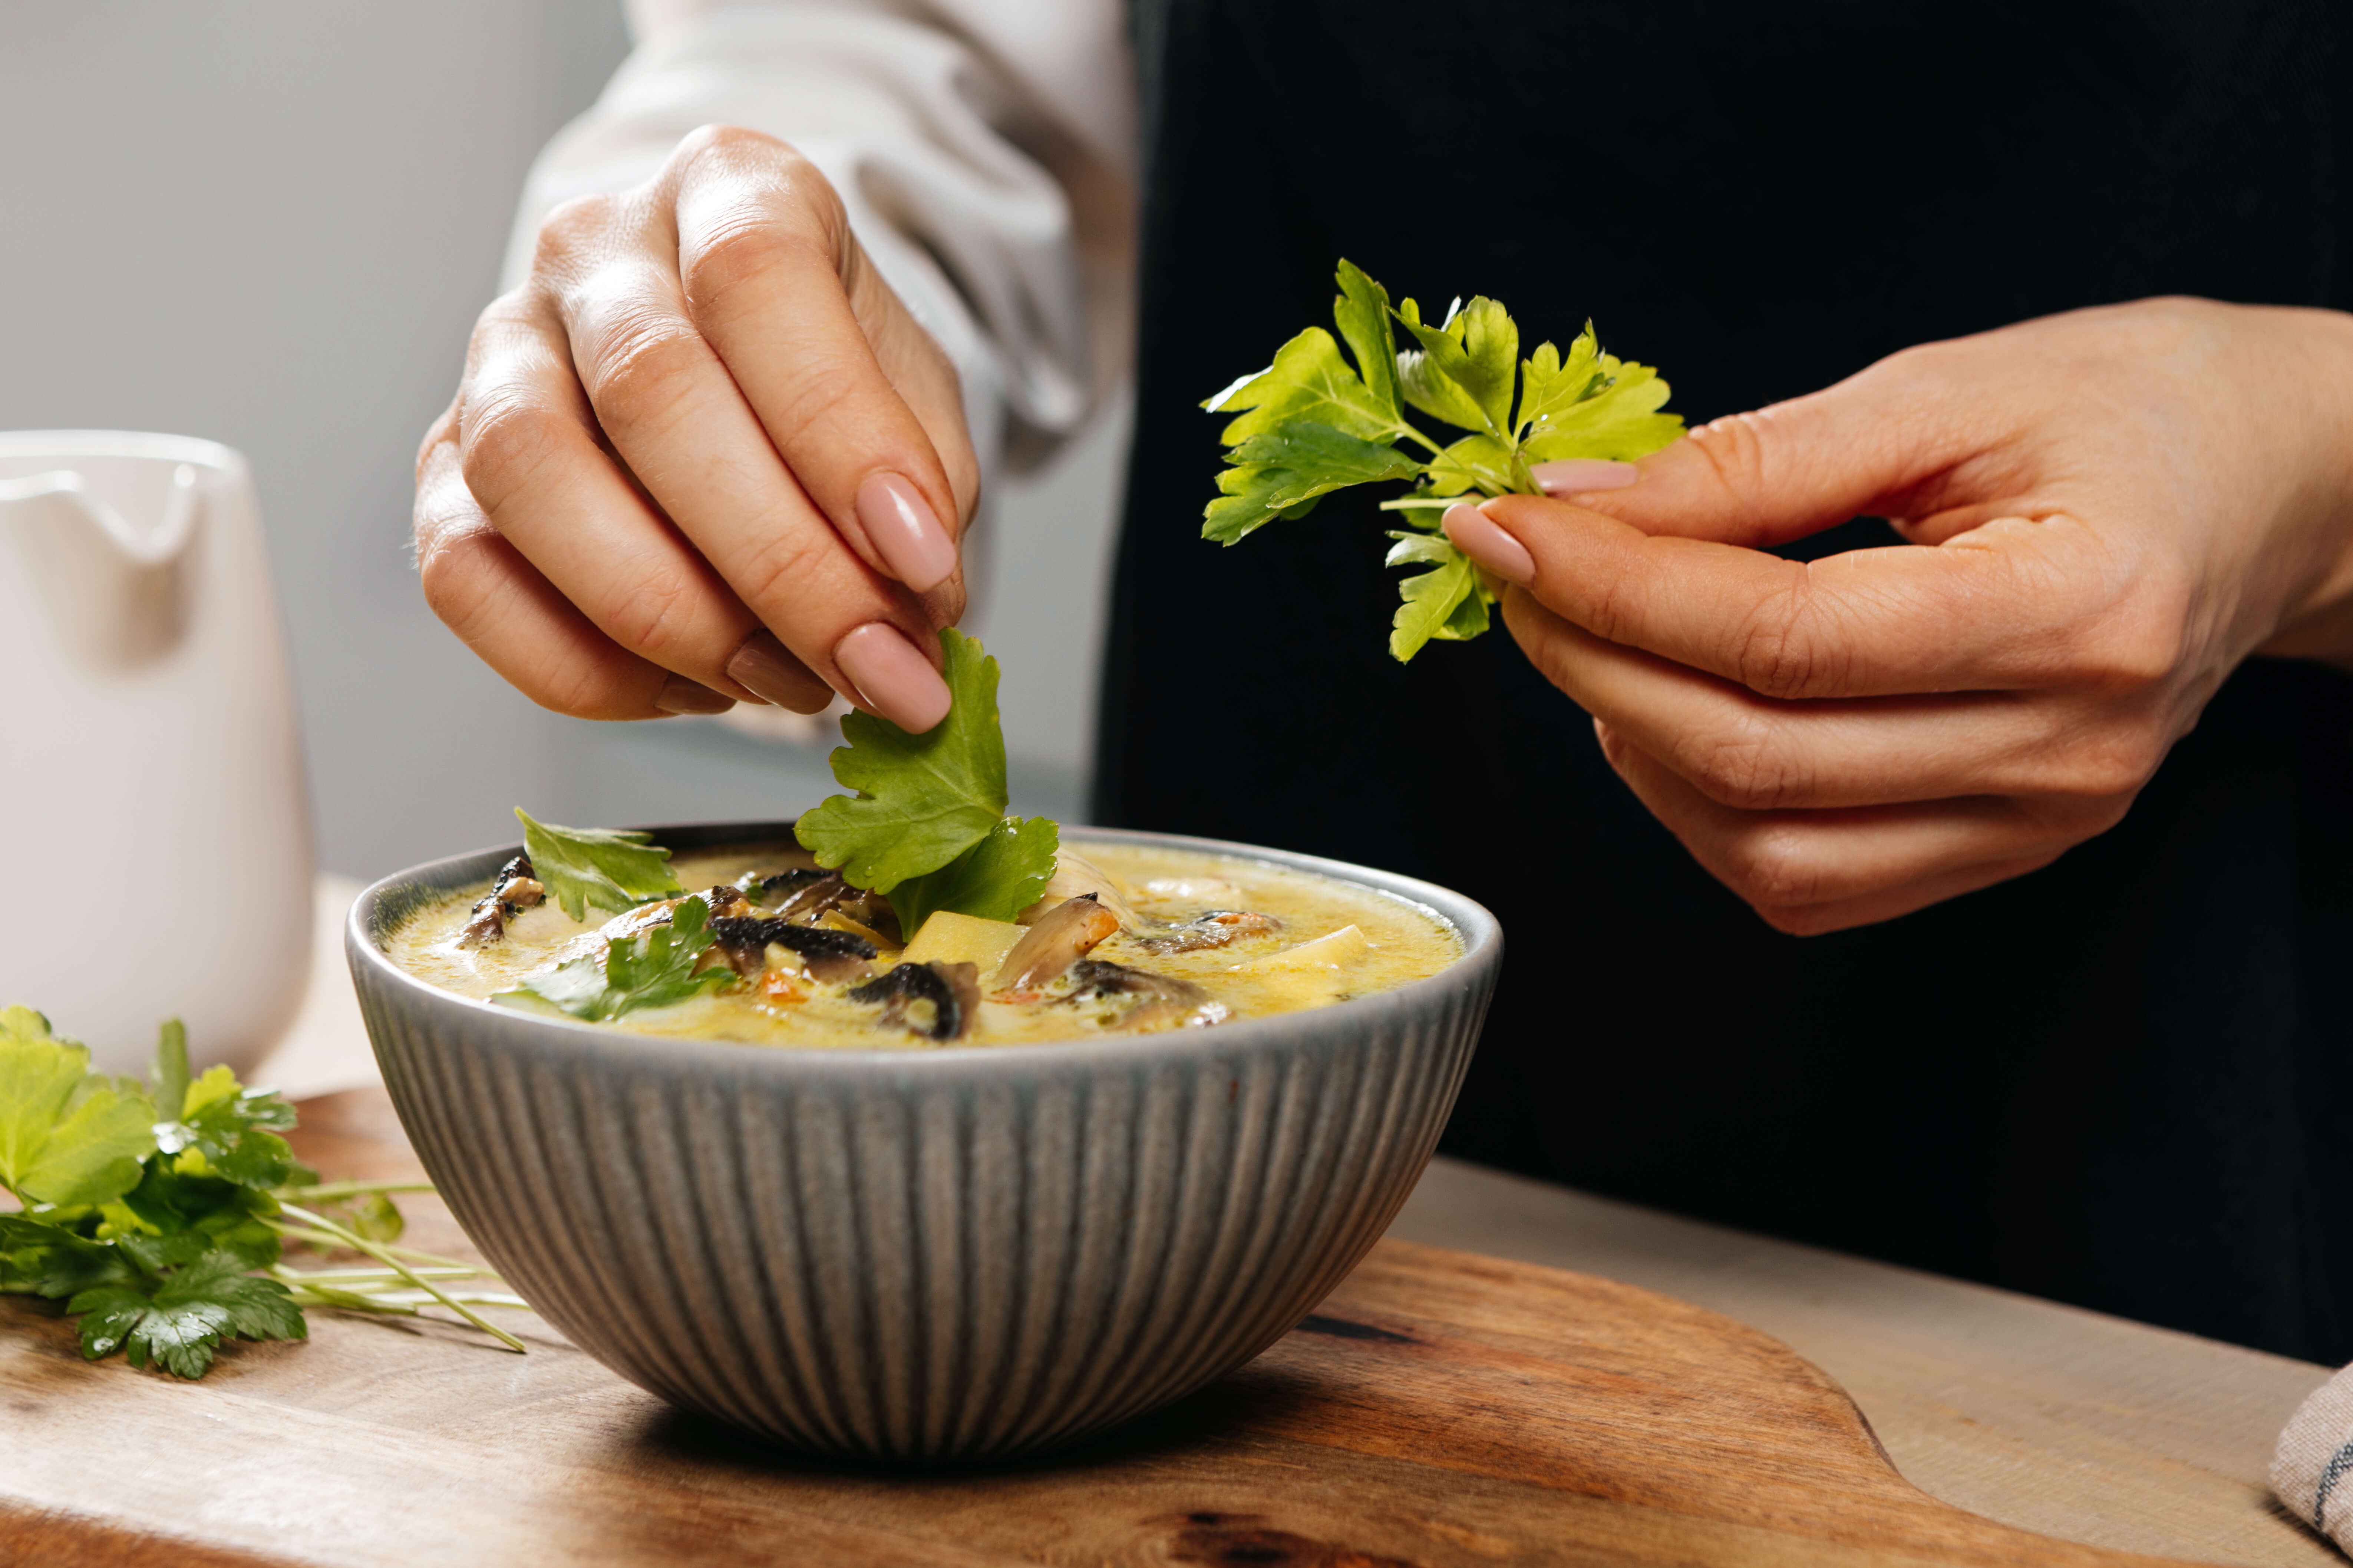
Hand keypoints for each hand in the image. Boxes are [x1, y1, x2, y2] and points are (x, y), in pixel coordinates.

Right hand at [413, 126, 977, 731]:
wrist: (746, 384)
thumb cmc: (834, 389)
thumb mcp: (916, 412)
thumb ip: (920, 502)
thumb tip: (902, 625)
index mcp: (727, 188)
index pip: (758, 277)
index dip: (842, 437)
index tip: (924, 569)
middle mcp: (594, 249)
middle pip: (648, 390)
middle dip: (778, 565)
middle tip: (872, 668)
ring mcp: (498, 353)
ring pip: (528, 478)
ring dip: (672, 617)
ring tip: (783, 679)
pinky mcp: (444, 466)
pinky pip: (467, 576)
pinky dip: (587, 667)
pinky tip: (691, 684)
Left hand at [1443, 298, 2352, 932]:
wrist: (2259, 485)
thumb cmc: (2123, 411)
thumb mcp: (1940, 390)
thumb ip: (1752, 461)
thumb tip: (1573, 507)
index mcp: (2077, 610)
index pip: (1785, 638)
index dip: (1616, 590)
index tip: (1505, 529)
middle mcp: (2068, 749)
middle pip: (1759, 755)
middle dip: (1597, 665)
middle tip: (1519, 576)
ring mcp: (2041, 820)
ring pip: (1770, 850)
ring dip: (1639, 748)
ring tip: (1595, 640)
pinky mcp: (2005, 850)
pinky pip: (1813, 883)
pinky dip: (1706, 807)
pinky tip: (1671, 713)